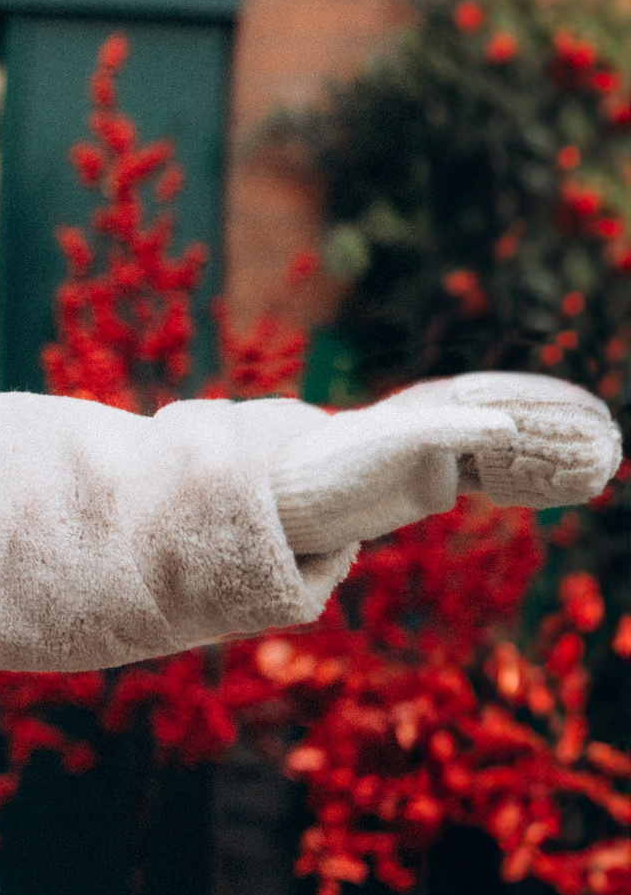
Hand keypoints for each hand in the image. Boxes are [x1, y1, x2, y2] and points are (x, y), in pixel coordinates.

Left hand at [270, 373, 621, 554]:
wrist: (296, 498)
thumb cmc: (338, 462)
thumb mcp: (396, 442)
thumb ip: (450, 432)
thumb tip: (508, 428)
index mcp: (437, 404)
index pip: (508, 396)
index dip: (552, 402)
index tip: (594, 411)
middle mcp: (443, 423)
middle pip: (516, 422)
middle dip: (563, 428)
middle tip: (610, 439)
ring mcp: (440, 454)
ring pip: (510, 451)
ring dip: (551, 455)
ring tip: (598, 462)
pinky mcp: (433, 483)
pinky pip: (494, 477)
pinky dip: (529, 480)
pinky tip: (559, 486)